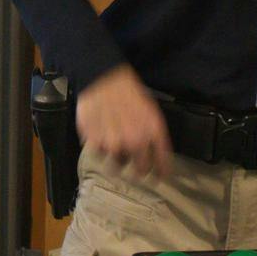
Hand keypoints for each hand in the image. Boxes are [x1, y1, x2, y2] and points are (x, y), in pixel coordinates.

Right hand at [75, 64, 170, 178]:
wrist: (103, 77)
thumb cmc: (129, 92)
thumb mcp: (150, 111)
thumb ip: (154, 136)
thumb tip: (157, 159)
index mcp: (153, 132)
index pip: (162, 163)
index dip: (162, 173)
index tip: (160, 178)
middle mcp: (135, 141)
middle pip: (140, 171)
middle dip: (139, 170)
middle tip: (135, 165)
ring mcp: (113, 143)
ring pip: (117, 165)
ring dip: (117, 158)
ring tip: (115, 145)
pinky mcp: (94, 141)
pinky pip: (99, 153)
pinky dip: (100, 148)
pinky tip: (101, 134)